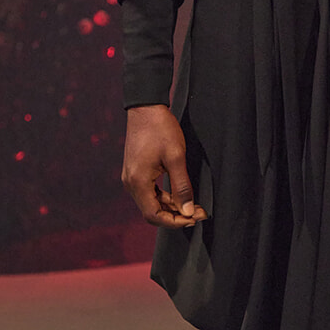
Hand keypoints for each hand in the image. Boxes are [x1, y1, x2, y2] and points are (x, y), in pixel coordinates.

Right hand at [122, 103, 206, 227]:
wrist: (146, 107)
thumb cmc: (160, 129)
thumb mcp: (176, 157)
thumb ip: (182, 187)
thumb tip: (188, 211)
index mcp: (138, 182)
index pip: (153, 215)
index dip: (175, 222)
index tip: (194, 218)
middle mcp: (130, 183)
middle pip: (152, 212)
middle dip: (175, 215)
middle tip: (199, 212)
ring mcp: (131, 177)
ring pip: (151, 203)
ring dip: (171, 207)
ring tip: (193, 205)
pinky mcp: (135, 171)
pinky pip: (149, 192)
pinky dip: (165, 197)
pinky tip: (179, 195)